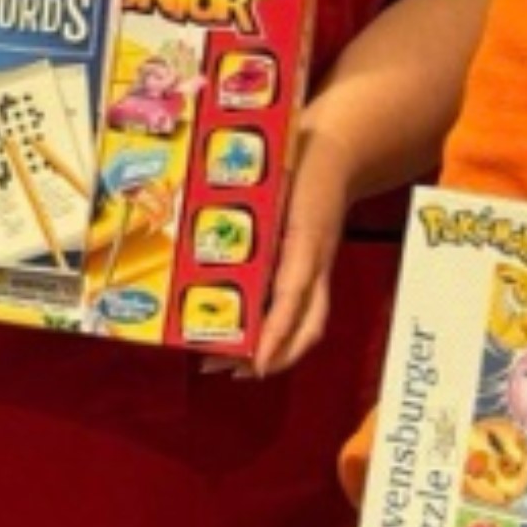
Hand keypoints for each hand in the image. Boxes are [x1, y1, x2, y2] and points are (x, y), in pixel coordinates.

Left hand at [222, 150, 355, 376]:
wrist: (339, 155)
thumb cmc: (299, 167)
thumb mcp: (273, 180)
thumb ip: (243, 202)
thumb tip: (187, 217)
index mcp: (305, 241)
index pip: (293, 295)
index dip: (275, 332)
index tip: (255, 362)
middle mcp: (315, 263)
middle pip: (306, 325)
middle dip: (272, 355)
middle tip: (226, 371)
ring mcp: (318, 270)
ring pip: (307, 326)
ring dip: (274, 353)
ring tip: (230, 368)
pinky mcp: (315, 272)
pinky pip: (302, 313)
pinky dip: (278, 335)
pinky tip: (247, 343)